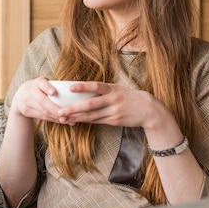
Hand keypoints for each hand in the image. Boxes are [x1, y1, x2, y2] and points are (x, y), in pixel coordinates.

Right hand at [10, 77, 66, 122]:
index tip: (54, 93)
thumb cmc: (40, 89)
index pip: (42, 84)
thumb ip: (55, 87)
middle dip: (55, 109)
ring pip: (43, 111)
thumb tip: (73, 95)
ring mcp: (26, 101)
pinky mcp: (26, 111)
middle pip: (43, 101)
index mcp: (37, 82)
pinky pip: (41, 117)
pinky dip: (52, 119)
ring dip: (56, 116)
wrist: (20, 96)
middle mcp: (30, 90)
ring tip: (67, 119)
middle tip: (66, 113)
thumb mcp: (44, 84)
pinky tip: (60, 121)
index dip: (48, 88)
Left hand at [56, 81, 170, 129]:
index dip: (83, 86)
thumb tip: (85, 91)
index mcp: (113, 89)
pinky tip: (76, 121)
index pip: (96, 86)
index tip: (71, 87)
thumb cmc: (130, 97)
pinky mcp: (115, 121)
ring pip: (92, 116)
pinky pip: (97, 121)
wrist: (148, 110)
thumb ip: (104, 90)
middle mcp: (113, 100)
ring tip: (63, 118)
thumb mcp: (119, 89)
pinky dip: (86, 121)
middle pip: (90, 104)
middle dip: (74, 108)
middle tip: (60, 111)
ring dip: (76, 117)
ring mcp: (114, 111)